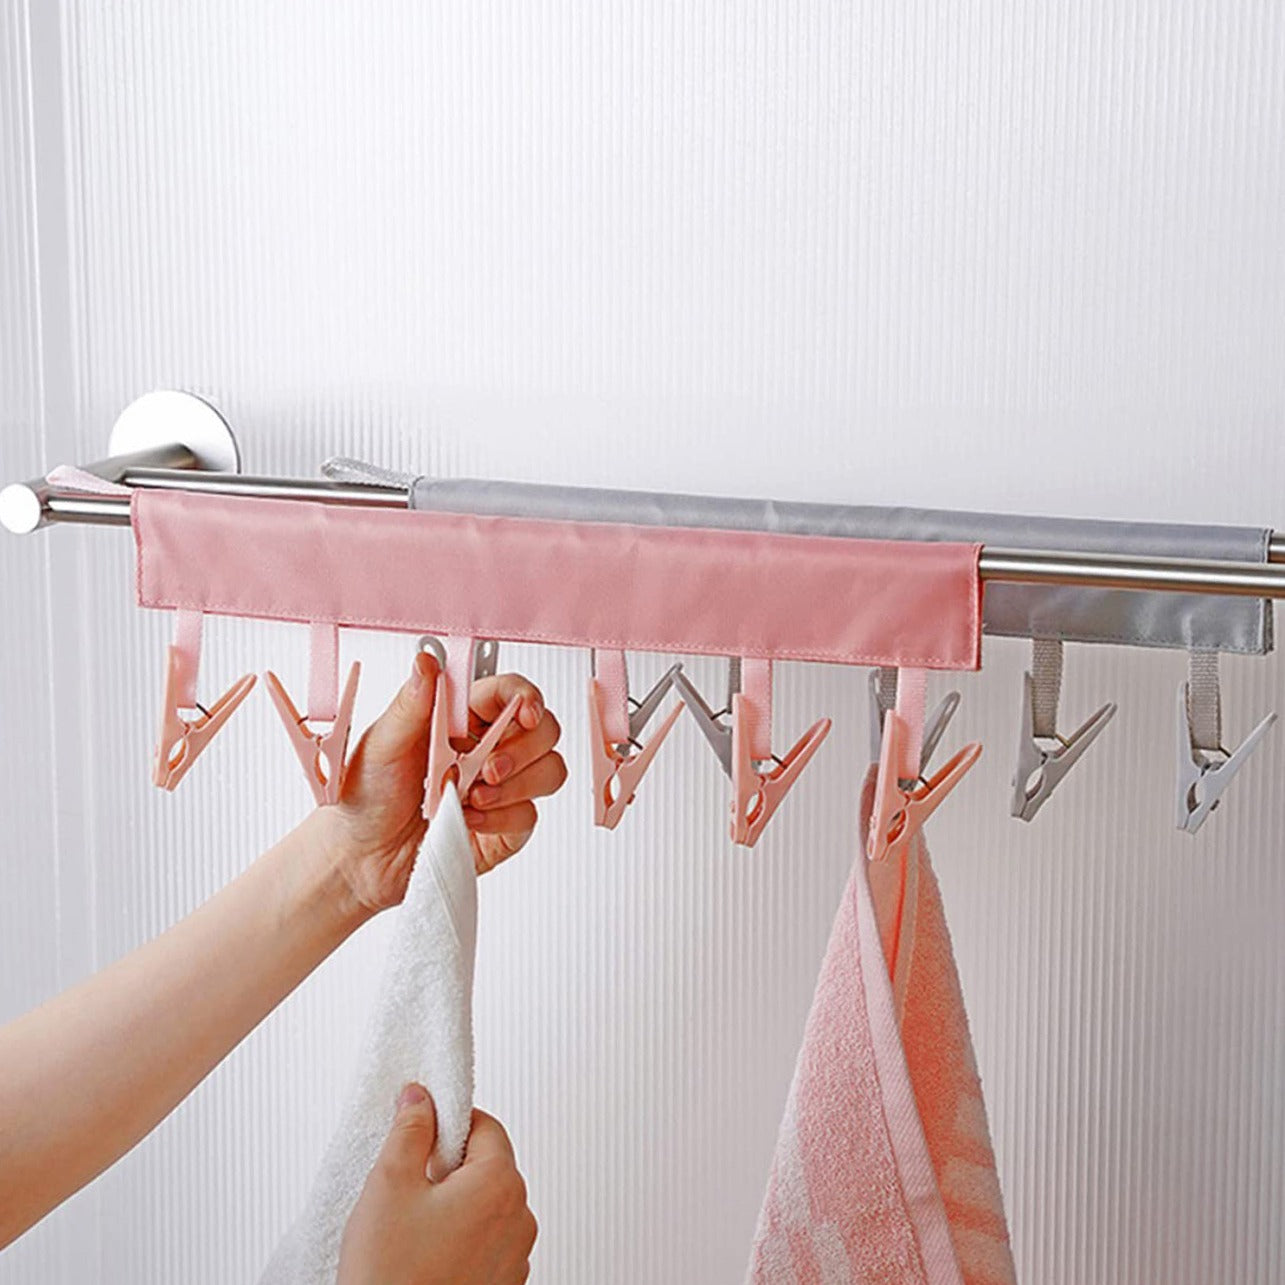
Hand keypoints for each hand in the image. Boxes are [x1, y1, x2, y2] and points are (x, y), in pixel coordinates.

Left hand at [319, 652, 566, 913]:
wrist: (364, 859)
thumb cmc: (367, 798)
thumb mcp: (380, 746)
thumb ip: (410, 704)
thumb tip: (425, 661)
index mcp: (462, 719)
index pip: (509, 694)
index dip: (526, 697)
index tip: (525, 712)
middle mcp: (488, 748)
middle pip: (544, 730)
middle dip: (524, 749)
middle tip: (487, 768)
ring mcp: (502, 787)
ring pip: (549, 771)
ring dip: (517, 784)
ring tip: (472, 797)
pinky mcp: (506, 825)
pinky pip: (529, 815)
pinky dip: (501, 819)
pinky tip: (468, 820)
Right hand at [338, 1085, 537, 1284]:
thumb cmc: (392, 1278)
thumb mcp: (389, 1185)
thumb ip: (410, 1130)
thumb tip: (420, 1099)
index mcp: (501, 1184)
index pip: (485, 1125)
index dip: (448, 1123)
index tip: (420, 1133)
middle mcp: (520, 1219)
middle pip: (489, 1165)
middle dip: (450, 1168)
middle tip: (408, 1186)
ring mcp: (515, 1258)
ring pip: (487, 1206)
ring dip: (456, 1205)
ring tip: (412, 1229)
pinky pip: (487, 1243)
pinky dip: (461, 1239)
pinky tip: (425, 1256)